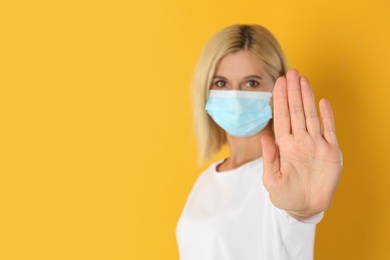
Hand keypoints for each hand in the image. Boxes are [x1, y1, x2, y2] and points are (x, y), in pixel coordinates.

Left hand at [260, 69, 342, 218]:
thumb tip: (265, 137)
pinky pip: (329, 130)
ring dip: (307, 98)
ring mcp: (315, 144)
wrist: (304, 207)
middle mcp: (299, 140)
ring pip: (310, 116)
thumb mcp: (271, 179)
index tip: (278, 82)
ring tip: (303, 80)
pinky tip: (322, 102)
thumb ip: (269, 158)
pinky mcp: (330, 152)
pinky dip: (327, 116)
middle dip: (293, 92)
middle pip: (295, 111)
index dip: (279, 99)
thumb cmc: (284, 194)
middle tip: (292, 72)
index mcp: (284, 145)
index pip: (281, 117)